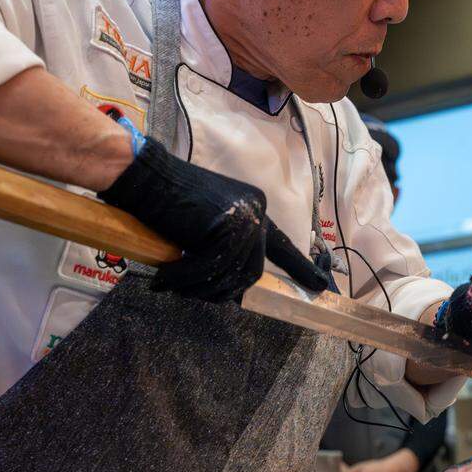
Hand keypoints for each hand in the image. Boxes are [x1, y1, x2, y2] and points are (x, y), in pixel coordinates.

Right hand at [98, 136, 328, 301]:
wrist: (148, 177)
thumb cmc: (170, 203)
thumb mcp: (208, 227)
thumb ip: (226, 250)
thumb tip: (235, 289)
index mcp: (258, 208)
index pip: (281, 245)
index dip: (301, 268)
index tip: (322, 287)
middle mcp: (257, 210)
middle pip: (252, 270)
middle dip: (222, 291)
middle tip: (192, 294)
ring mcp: (244, 216)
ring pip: (229, 274)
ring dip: (199, 289)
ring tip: (173, 287)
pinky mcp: (225, 224)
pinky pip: (207, 268)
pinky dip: (184, 280)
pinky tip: (164, 281)